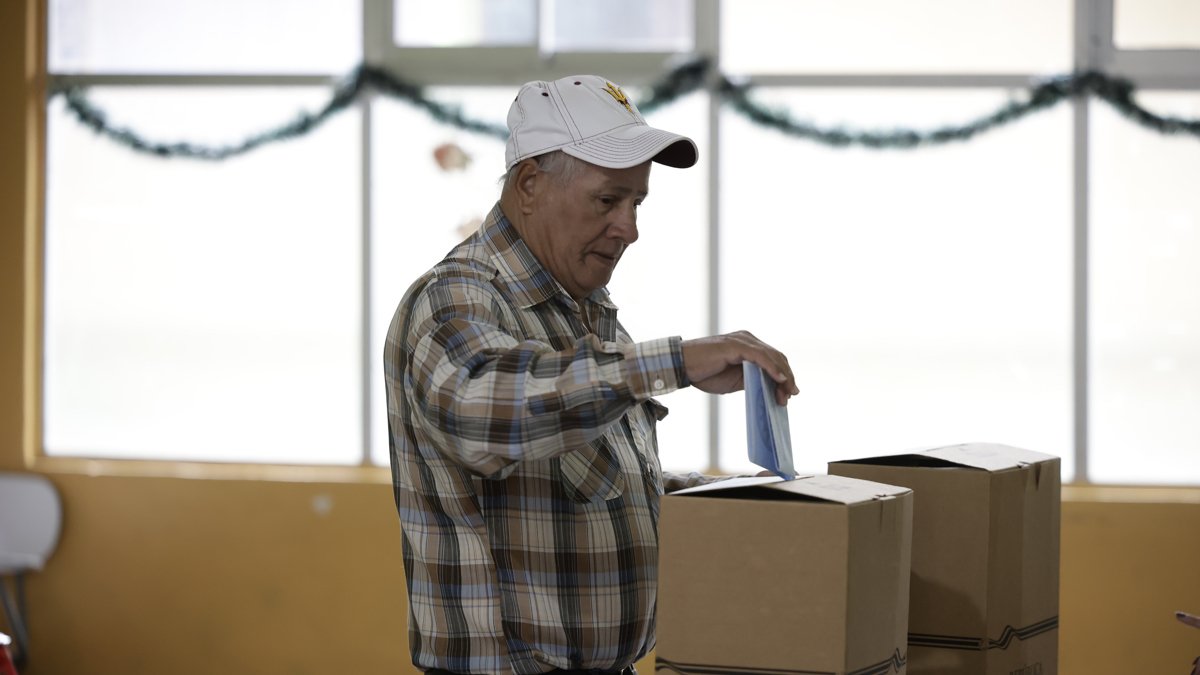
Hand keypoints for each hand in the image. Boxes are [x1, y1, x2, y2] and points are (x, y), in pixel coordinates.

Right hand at [680, 331, 798, 404]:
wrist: (682, 366)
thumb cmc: (704, 373)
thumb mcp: (734, 380)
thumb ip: (751, 380)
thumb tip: (770, 389)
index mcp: (748, 345)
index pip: (773, 359)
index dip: (785, 376)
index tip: (788, 394)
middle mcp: (748, 339)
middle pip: (777, 357)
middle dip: (787, 378)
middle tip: (790, 396)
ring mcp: (743, 340)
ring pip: (772, 356)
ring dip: (783, 376)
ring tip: (787, 393)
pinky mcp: (736, 345)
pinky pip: (760, 356)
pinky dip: (772, 368)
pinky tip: (780, 380)